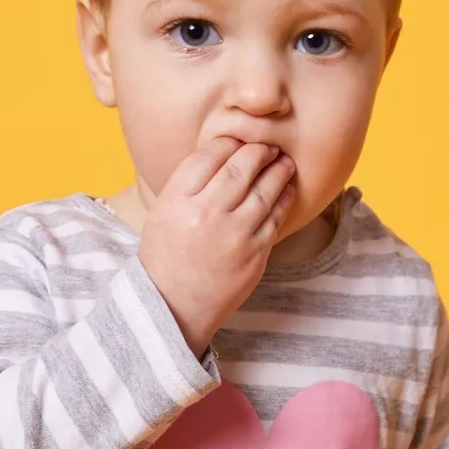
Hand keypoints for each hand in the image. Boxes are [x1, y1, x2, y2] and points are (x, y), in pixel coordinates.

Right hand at [139, 137, 296, 356]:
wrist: (173, 308)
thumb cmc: (166, 257)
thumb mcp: (162, 213)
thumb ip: (188, 184)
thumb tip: (223, 152)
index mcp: (177, 201)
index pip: (208, 155)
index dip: (227, 142)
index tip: (236, 141)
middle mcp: (206, 214)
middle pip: (240, 167)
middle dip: (258, 151)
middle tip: (267, 146)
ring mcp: (234, 235)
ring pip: (265, 189)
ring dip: (278, 170)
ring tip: (283, 162)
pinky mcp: (256, 253)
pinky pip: (276, 216)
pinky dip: (284, 198)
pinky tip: (286, 189)